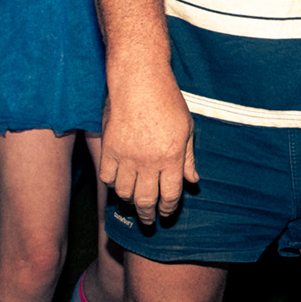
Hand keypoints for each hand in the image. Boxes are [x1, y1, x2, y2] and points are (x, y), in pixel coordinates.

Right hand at [98, 66, 198, 224]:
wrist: (139, 81)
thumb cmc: (166, 101)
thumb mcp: (186, 128)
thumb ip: (188, 158)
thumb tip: (193, 181)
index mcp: (172, 157)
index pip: (170, 195)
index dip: (168, 209)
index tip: (166, 213)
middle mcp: (149, 161)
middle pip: (146, 200)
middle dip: (148, 215)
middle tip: (148, 221)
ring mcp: (127, 156)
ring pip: (125, 193)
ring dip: (130, 202)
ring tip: (133, 204)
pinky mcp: (110, 149)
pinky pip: (107, 178)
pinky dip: (112, 185)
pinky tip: (118, 183)